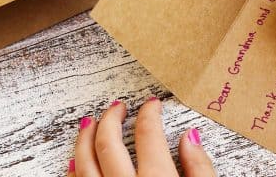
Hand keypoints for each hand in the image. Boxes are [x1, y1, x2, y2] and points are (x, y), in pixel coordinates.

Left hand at [67, 98, 215, 176]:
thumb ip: (200, 170)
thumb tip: (190, 138)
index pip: (149, 135)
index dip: (150, 113)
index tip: (152, 104)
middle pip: (109, 143)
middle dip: (110, 119)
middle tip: (117, 107)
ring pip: (84, 163)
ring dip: (84, 139)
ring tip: (88, 124)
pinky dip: (74, 169)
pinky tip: (75, 160)